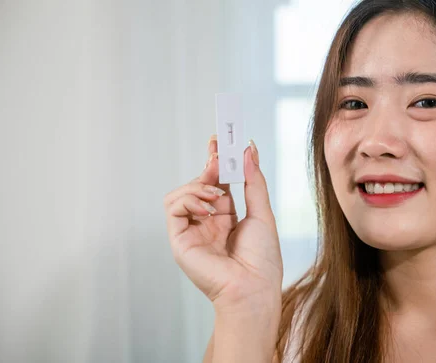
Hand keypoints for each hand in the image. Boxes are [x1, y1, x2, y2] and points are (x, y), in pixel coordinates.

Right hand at [164, 136, 282, 313]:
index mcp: (227, 217)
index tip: (221, 141)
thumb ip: (253, 181)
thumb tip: (249, 150)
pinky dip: (189, 200)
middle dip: (208, 165)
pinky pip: (174, 207)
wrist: (253, 288)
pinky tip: (208, 209)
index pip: (217, 182)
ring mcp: (192, 230)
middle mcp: (207, 222)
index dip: (217, 162)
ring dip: (199, 185)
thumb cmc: (262, 259)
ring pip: (182, 192)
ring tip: (217, 194)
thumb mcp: (262, 212)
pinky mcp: (180, 239)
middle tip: (218, 152)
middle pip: (199, 183)